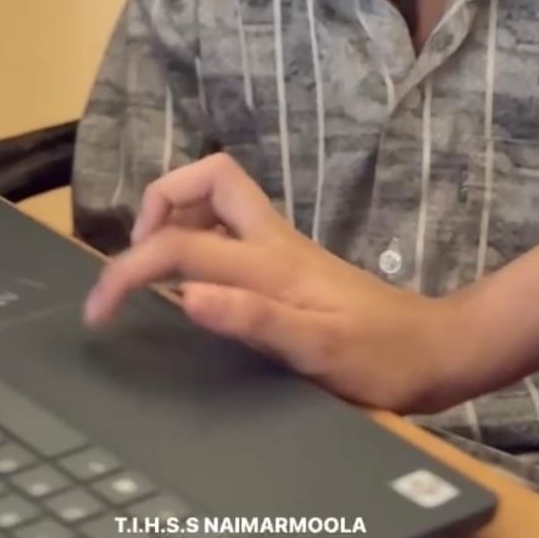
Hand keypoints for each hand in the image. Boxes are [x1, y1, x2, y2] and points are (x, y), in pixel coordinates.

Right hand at [83, 154, 468, 413]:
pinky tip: (198, 281)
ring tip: (156, 268)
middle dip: (158, 202)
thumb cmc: (384, 360)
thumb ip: (255, 319)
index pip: (179, 246)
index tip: (98, 312)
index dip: (127, 271)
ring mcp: (284, 246)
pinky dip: (202, 235)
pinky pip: (233, 226)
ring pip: (219, 195)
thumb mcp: (320, 353)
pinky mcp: (291, 261)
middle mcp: (274, 241)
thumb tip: (188, 295)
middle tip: (137, 261)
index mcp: (271, 263)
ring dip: (179, 215)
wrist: (440, 351)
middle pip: (208, 177)